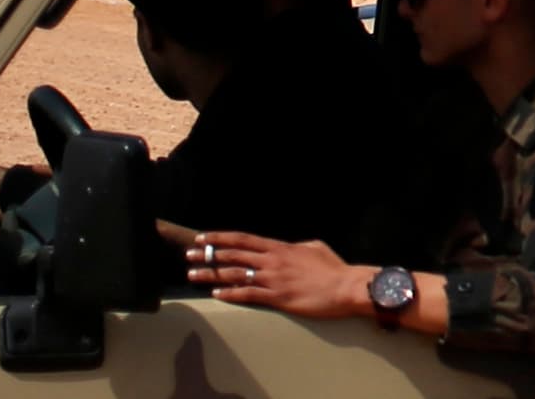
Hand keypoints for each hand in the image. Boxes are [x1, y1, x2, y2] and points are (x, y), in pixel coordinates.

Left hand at [187, 231, 368, 319]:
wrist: (345, 287)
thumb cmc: (333, 268)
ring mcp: (272, 280)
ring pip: (234, 275)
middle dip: (208, 254)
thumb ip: (297, 247)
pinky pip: (247, 295)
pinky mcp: (276, 298)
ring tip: (192, 275)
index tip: (203, 237)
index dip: (221, 238)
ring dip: (211, 275)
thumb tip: (289, 247)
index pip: (244, 240)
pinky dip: (230, 294)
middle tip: (189, 255)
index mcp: (281, 248)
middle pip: (233, 256)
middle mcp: (272, 262)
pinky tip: (216, 295)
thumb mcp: (315, 247)